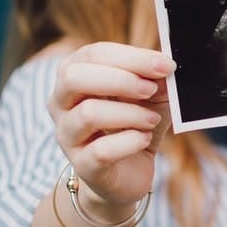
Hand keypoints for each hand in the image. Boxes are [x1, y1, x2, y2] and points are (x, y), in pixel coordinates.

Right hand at [47, 42, 175, 213]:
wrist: (129, 171)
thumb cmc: (135, 123)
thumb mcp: (151, 95)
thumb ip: (156, 78)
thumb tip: (166, 65)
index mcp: (74, 75)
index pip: (93, 54)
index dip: (131, 57)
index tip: (164, 65)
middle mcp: (61, 103)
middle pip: (74, 77)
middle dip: (120, 80)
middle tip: (151, 89)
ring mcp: (67, 135)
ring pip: (88, 113)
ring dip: (129, 113)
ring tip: (152, 120)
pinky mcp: (82, 165)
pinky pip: (101, 150)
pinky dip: (130, 141)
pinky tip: (144, 139)